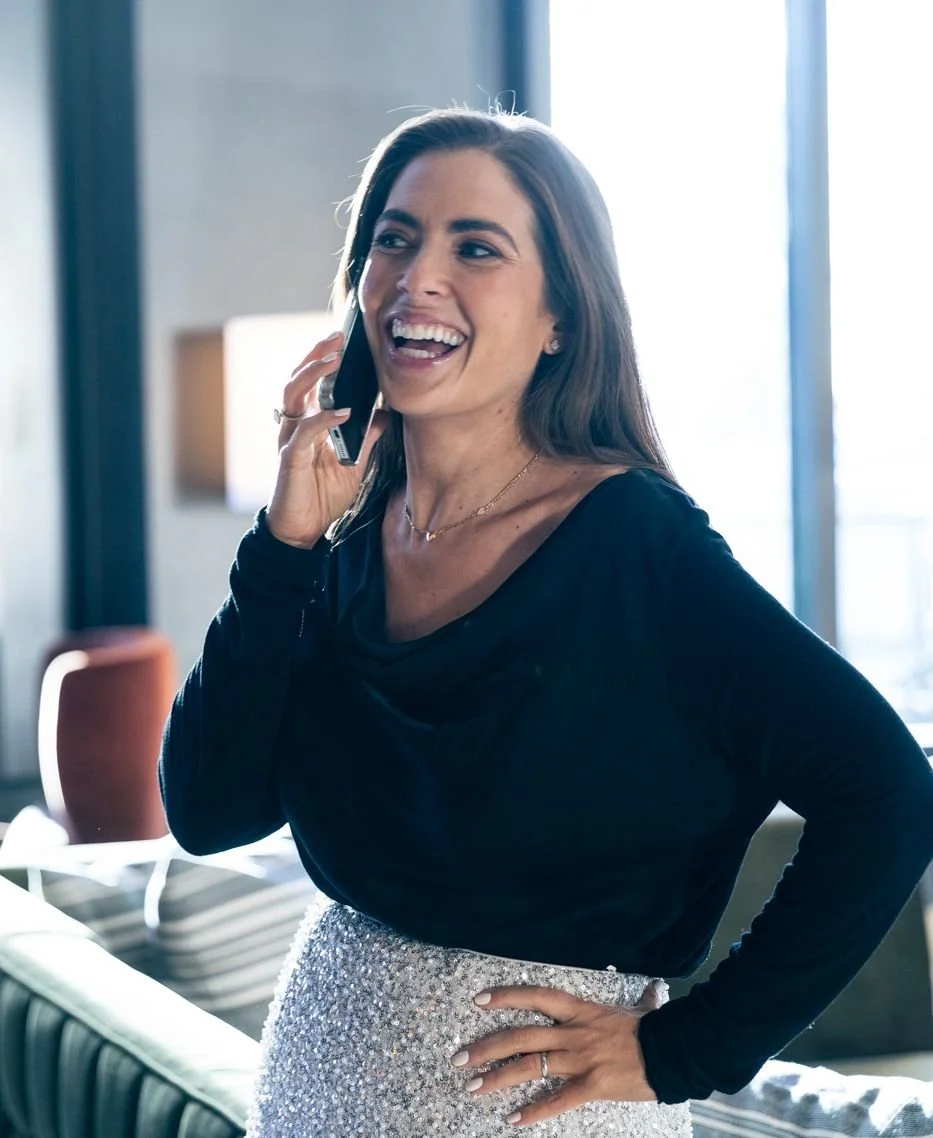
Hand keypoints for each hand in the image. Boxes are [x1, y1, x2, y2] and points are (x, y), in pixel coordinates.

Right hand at [267, 332, 387, 547]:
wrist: (304, 530)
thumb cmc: (324, 496)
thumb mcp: (355, 463)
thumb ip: (367, 438)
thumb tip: (386, 414)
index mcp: (308, 423)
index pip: (312, 382)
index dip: (322, 358)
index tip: (343, 339)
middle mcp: (295, 425)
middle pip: (297, 379)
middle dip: (316, 355)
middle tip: (337, 337)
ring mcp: (290, 440)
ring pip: (292, 396)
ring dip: (313, 375)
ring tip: (334, 360)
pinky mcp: (289, 459)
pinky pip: (304, 432)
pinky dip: (323, 419)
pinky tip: (343, 412)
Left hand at [450, 982, 660, 1127]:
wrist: (676, 1051)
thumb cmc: (657, 1031)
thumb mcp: (642, 1010)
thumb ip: (643, 1002)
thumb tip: (656, 990)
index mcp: (580, 1010)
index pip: (536, 996)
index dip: (506, 996)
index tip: (478, 1001)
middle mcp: (574, 1032)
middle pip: (521, 1036)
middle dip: (486, 1047)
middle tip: (458, 1057)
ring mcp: (581, 1059)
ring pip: (530, 1067)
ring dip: (497, 1077)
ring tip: (471, 1087)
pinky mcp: (592, 1086)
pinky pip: (557, 1099)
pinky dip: (534, 1110)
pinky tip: (513, 1119)